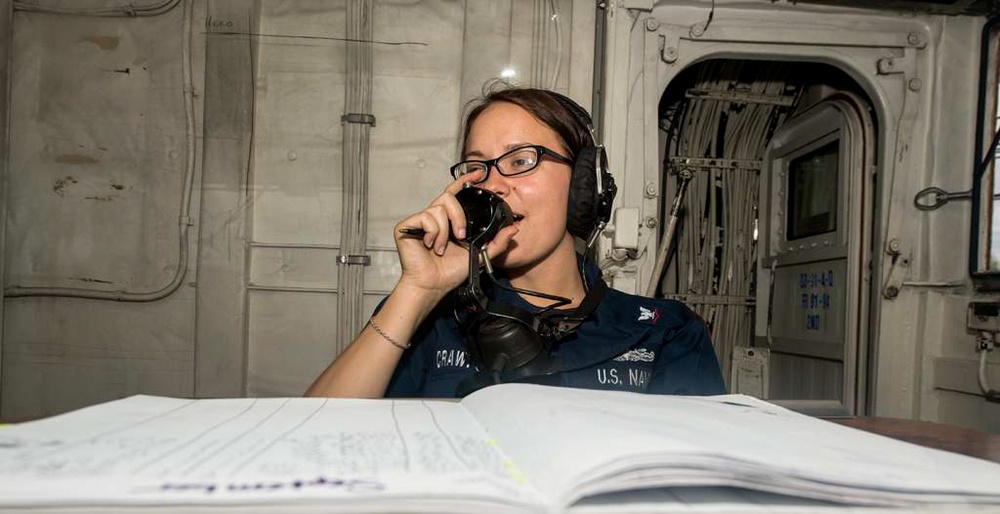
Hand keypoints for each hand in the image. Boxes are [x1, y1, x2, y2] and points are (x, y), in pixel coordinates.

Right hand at [393, 173, 517, 297]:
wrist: (433, 284)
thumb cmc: (451, 271)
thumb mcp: (479, 254)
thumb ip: (496, 242)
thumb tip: (513, 229)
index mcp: (448, 220)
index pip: (455, 193)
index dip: (465, 181)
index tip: (478, 174)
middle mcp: (434, 216)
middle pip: (448, 198)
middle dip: (459, 216)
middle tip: (461, 236)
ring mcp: (420, 220)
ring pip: (438, 209)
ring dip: (445, 231)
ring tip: (443, 247)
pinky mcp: (407, 225)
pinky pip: (426, 217)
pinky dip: (433, 232)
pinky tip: (431, 245)